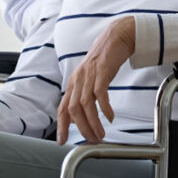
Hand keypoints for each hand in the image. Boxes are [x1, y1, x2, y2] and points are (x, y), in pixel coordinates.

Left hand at [57, 16, 134, 144]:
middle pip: (74, 110)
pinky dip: (105, 108)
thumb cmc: (104, 60)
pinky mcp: (102, 71)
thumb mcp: (89, 78)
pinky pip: (100, 94)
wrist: (116, 37)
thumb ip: (83, 95)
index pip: (63, 108)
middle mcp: (78, 79)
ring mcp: (89, 75)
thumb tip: (78, 116)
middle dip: (81, 129)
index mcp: (73, 82)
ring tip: (101, 134)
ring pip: (86, 105)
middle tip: (92, 140)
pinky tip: (110, 117)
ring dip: (93, 123)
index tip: (63, 141)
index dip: (61, 126)